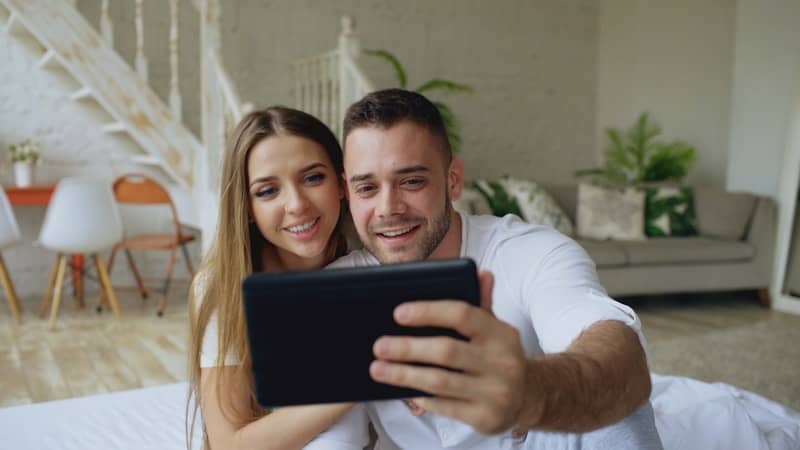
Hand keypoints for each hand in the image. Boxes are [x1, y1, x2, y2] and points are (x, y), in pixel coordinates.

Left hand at [370, 271, 527, 433]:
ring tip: (378, 369)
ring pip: (440, 381)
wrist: (529, 397)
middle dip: (408, 348)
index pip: (462, 314)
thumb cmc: (499, 355)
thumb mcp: (495, 328)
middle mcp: (501, 362)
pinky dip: (421, 397)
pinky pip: (444, 406)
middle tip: (379, 346)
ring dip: (404, 375)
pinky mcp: (485, 417)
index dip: (428, 312)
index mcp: (500, 333)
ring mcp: (495, 392)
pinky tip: (404, 390)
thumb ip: (482, 302)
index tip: (398, 313)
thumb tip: (480, 273)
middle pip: (446, 351)